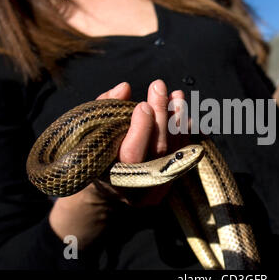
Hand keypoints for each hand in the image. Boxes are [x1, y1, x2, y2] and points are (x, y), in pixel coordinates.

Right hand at [49, 80, 187, 247]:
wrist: (108, 191)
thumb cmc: (96, 156)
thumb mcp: (91, 133)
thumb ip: (105, 109)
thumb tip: (124, 88)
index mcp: (112, 176)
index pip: (132, 154)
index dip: (141, 129)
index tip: (143, 104)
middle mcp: (137, 186)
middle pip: (157, 149)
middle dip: (161, 115)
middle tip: (160, 88)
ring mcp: (156, 188)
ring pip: (174, 151)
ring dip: (178, 121)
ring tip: (177, 96)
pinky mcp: (169, 184)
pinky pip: (182, 156)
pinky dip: (186, 135)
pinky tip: (187, 116)